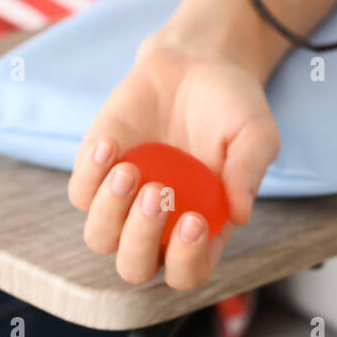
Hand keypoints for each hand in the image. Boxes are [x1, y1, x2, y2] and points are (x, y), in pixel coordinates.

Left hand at [67, 25, 279, 289]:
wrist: (196, 64)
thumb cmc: (232, 107)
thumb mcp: (256, 132)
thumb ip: (250, 170)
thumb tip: (240, 214)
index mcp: (204, 227)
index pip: (189, 271)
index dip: (187, 259)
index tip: (195, 220)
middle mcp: (160, 224)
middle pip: (136, 267)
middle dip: (140, 239)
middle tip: (158, 192)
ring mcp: (124, 201)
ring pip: (100, 238)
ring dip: (110, 212)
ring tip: (129, 170)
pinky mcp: (96, 172)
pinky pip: (80, 192)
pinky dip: (90, 174)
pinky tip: (111, 144)